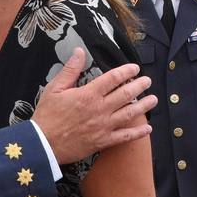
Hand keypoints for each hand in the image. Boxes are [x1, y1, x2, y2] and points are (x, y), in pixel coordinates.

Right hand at [31, 48, 154, 164]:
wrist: (43, 144)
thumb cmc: (47, 116)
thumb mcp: (54, 89)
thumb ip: (70, 70)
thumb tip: (79, 51)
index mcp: (88, 94)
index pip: (113, 79)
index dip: (126, 71)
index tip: (134, 68)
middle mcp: (100, 109)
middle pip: (126, 95)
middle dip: (140, 86)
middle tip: (148, 81)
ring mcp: (104, 126)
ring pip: (129, 114)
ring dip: (144, 106)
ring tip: (153, 99)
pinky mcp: (103, 141)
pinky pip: (125, 137)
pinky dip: (138, 133)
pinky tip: (148, 129)